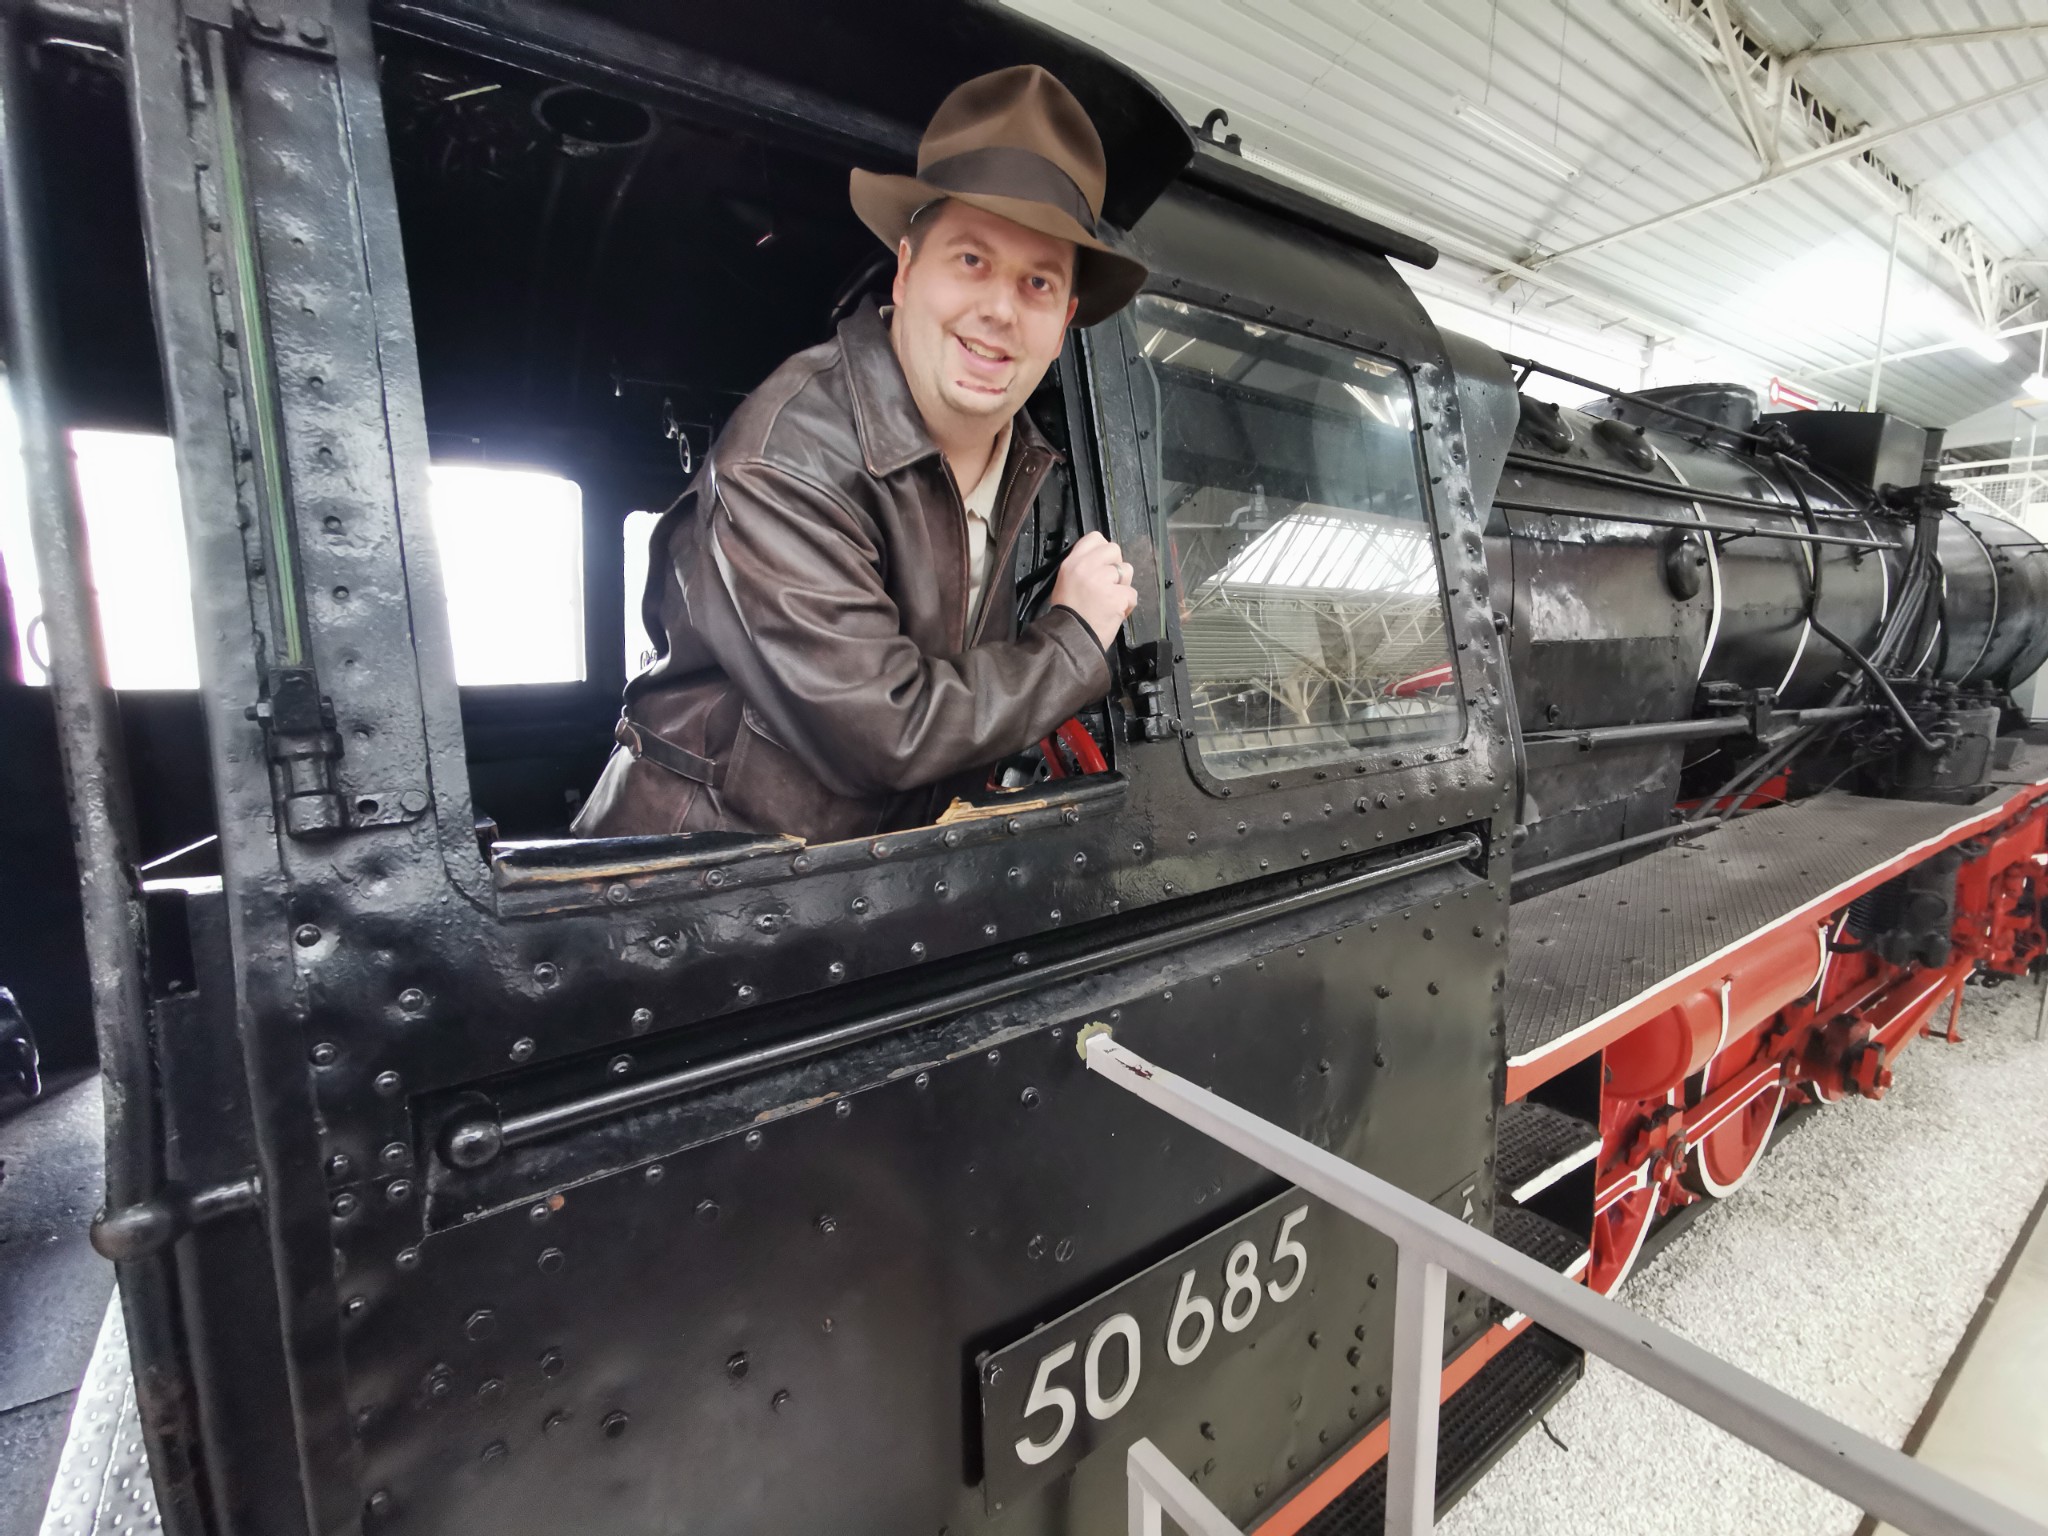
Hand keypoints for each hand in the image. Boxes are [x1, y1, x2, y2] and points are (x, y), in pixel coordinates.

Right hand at [1048, 530, 1138, 649]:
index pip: (1095, 538)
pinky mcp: (1117, 596)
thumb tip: (1102, 562)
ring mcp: (1103, 581)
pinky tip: (1114, 613)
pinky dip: (1127, 605)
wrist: (1070, 638)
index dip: (1103, 550)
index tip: (1102, 564)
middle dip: (1115, 566)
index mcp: (1072, 562)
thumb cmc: (1068, 615)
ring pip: (1127, 570)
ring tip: (1109, 600)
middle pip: (1114, 550)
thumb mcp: (1065, 582)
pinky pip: (1132, 594)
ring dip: (1122, 585)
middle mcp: (1087, 567)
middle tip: (1108, 584)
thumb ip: (1083, 567)